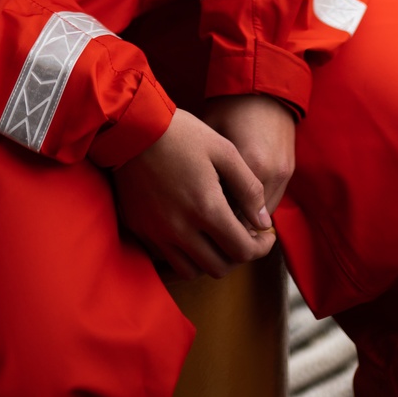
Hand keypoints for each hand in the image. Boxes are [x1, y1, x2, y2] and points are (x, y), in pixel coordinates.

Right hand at [112, 108, 276, 280]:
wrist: (132, 125)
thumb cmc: (182, 133)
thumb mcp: (224, 151)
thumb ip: (249, 189)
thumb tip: (263, 221)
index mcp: (206, 208)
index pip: (242, 251)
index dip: (261, 248)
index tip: (265, 235)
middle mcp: (181, 229)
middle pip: (218, 268)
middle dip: (237, 256)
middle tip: (243, 236)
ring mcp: (156, 232)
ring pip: (191, 271)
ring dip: (209, 260)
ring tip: (215, 238)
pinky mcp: (139, 229)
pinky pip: (166, 259)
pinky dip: (183, 254)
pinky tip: (189, 232)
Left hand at [203, 95, 295, 215]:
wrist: (264, 85)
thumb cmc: (230, 106)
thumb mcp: (210, 132)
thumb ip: (206, 168)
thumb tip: (190, 195)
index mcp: (250, 164)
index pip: (231, 212)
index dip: (212, 222)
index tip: (196, 225)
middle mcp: (271, 173)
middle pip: (249, 219)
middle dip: (229, 226)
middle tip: (207, 227)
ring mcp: (283, 173)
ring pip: (263, 216)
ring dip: (245, 219)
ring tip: (222, 218)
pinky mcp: (289, 170)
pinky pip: (273, 202)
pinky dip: (256, 208)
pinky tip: (238, 203)